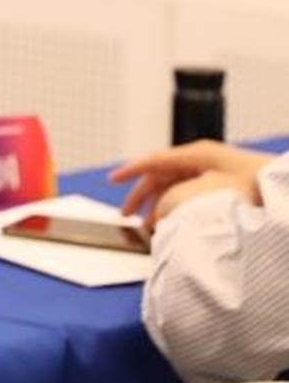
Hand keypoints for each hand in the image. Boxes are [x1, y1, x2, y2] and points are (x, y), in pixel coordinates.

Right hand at [108, 140, 269, 229]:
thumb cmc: (258, 188)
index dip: (131, 171)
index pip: (155, 160)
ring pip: (174, 185)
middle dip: (142, 196)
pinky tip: (171, 221)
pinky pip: (188, 192)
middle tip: (126, 216)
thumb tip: (160, 212)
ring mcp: (212, 171)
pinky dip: (174, 205)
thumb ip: (180, 198)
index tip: (111, 180)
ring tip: (148, 227)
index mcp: (197, 155)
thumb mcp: (212, 192)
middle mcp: (202, 160)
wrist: (285, 191)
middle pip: (162, 175)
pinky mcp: (221, 184)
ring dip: (158, 204)